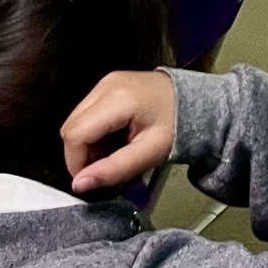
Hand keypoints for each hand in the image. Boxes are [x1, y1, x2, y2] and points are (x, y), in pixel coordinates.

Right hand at [60, 69, 176, 195]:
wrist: (196, 101)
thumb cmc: (177, 125)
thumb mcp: (149, 153)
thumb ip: (114, 169)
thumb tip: (80, 184)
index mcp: (117, 98)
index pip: (75, 134)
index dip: (76, 162)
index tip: (92, 179)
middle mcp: (106, 85)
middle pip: (71, 126)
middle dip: (81, 154)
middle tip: (106, 167)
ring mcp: (106, 82)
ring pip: (76, 120)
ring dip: (88, 144)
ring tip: (114, 153)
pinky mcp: (108, 85)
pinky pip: (87, 113)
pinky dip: (94, 132)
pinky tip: (115, 139)